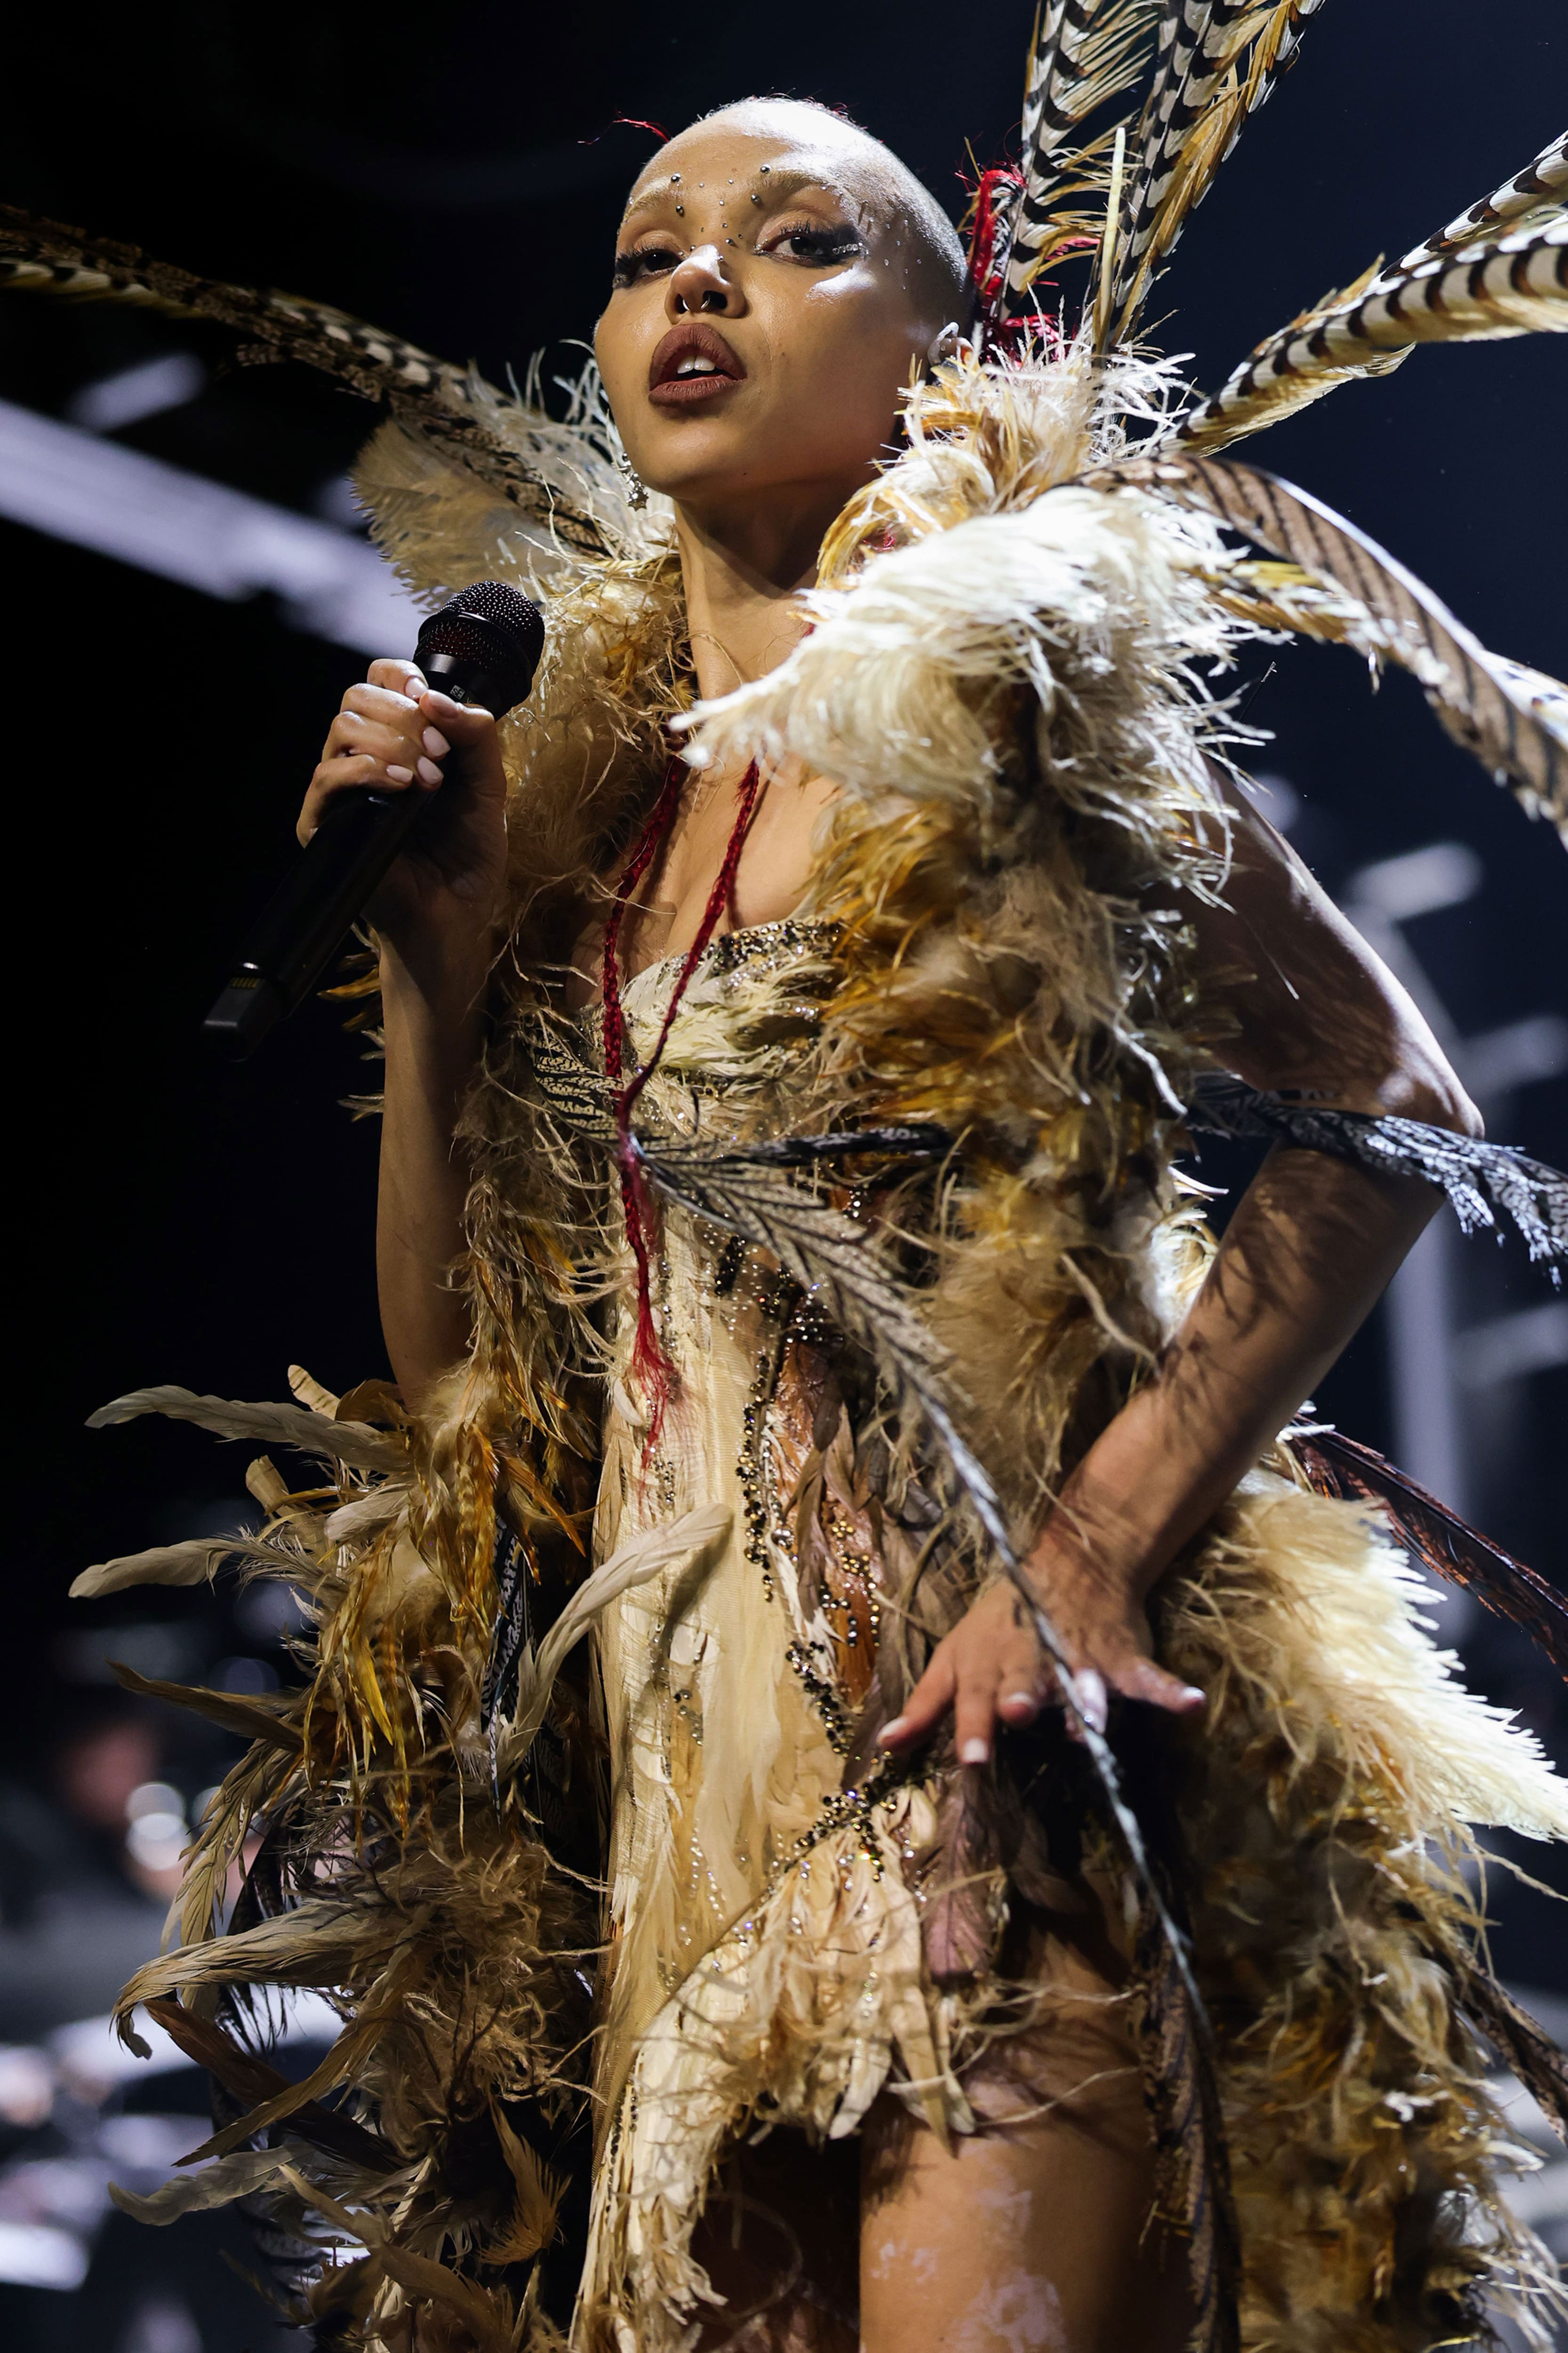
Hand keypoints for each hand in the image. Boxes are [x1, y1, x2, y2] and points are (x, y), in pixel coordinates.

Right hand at [299, 657, 509, 976]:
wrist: (454, 916)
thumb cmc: (467, 856)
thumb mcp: (488, 787)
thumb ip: (476, 736)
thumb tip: (437, 697)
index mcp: (397, 743)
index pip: (378, 681)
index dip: (401, 678)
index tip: (430, 702)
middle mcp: (362, 759)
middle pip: (357, 696)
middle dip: (405, 715)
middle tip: (440, 755)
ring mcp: (340, 792)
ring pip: (342, 727)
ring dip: (392, 742)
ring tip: (429, 779)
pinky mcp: (323, 824)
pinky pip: (327, 776)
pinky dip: (367, 768)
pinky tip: (402, 785)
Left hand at [878, 1531, 1204, 1767]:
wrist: (1073, 1565)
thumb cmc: (1002, 1622)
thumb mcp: (953, 1658)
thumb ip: (925, 1706)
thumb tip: (885, 1748)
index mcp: (987, 1665)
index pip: (973, 1699)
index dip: (972, 1727)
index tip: (971, 1758)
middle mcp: (1031, 1662)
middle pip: (1024, 1682)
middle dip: (1022, 1697)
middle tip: (1018, 1713)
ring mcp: (1078, 1659)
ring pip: (1082, 1683)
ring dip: (1088, 1701)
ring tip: (1096, 1723)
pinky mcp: (1119, 1657)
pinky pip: (1147, 1677)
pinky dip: (1170, 1690)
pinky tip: (1192, 1703)